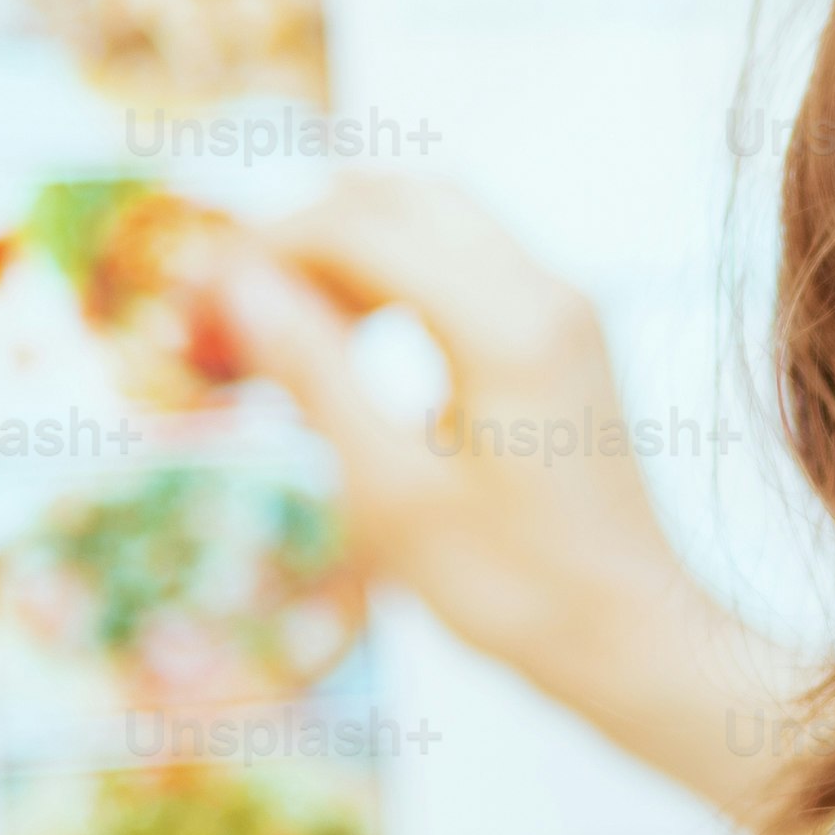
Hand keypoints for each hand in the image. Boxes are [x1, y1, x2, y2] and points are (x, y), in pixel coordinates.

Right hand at [180, 175, 816, 833]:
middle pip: (403, 198)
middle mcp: (548, 290)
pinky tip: (354, 339)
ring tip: (286, 326)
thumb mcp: (391, 491)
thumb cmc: (516, 587)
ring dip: (353, 247)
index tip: (200, 293)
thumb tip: (239, 284)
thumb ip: (314, 374)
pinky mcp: (569, 333)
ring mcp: (568, 306)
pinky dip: (401, 272)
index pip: (361, 227)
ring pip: (440, 219)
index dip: (267, 247)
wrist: (634, 636)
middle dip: (308, 232)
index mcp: (508, 324)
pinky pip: (472, 260)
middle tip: (237, 302)